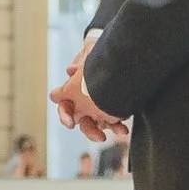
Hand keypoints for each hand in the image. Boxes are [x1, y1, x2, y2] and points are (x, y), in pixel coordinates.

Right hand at [50, 28, 125, 146]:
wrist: (119, 55)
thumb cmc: (98, 54)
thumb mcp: (89, 53)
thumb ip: (80, 63)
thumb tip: (71, 70)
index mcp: (74, 92)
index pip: (64, 106)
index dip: (65, 115)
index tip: (70, 122)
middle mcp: (84, 103)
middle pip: (80, 122)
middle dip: (88, 130)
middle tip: (99, 136)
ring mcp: (99, 109)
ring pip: (96, 126)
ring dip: (100, 132)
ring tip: (109, 135)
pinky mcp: (114, 111)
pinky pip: (114, 124)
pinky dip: (118, 128)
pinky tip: (124, 130)